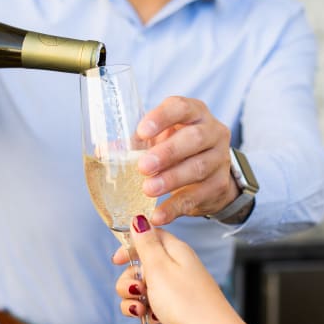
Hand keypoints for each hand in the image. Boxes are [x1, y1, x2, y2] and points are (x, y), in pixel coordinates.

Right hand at [112, 216, 243, 323]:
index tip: (117, 261)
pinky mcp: (176, 308)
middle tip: (137, 291)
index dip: (130, 248)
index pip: (148, 237)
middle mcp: (177, 267)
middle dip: (129, 281)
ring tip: (142, 310)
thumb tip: (138, 218)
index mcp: (175, 251)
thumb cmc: (187, 302)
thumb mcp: (159, 268)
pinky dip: (147, 312)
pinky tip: (152, 320)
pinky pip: (152, 305)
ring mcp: (176, 288)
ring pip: (143, 288)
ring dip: (134, 300)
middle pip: (141, 266)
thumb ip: (146, 243)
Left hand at [135, 96, 237, 224]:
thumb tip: (104, 150)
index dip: (162, 117)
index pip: (181, 107)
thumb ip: (136, 143)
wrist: (209, 175)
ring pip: (198, 167)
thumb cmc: (178, 149)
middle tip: (143, 167)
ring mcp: (220, 158)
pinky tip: (158, 215)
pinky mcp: (219, 185)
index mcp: (194, 113)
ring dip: (171, 179)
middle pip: (194, 138)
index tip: (142, 132)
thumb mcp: (159, 139)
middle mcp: (212, 131)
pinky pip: (197, 197)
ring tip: (148, 190)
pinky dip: (175, 207)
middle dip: (168, 153)